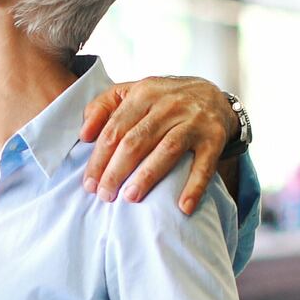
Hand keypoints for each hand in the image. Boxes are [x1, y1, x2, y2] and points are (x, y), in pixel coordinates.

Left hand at [77, 76, 239, 212]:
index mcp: (144, 94)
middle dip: (116, 171)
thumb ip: (103, 107)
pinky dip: (194, 186)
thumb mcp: (133, 92)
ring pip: (167, 150)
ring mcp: (193, 121)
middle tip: (105, 196)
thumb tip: (84, 135)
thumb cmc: (164, 100)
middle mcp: (169, 105)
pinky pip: (204, 164)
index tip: (89, 185)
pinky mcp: (214, 137)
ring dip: (147, 176)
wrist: (212, 94)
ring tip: (130, 198)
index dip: (99, 159)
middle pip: (136, 141)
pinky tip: (183, 206)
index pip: (114, 130)